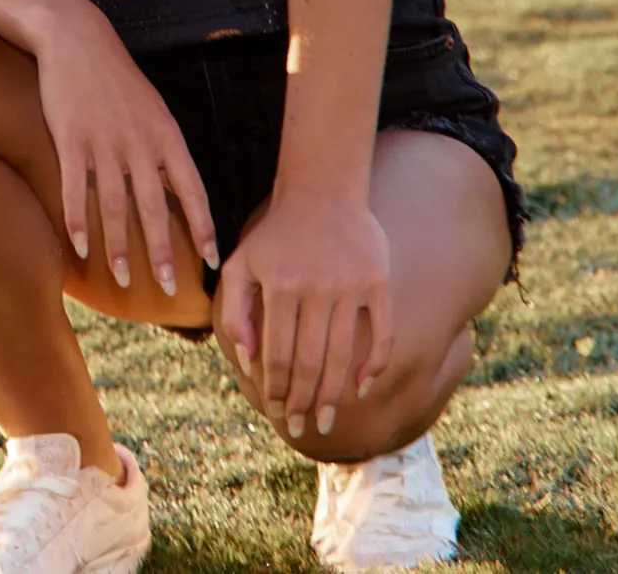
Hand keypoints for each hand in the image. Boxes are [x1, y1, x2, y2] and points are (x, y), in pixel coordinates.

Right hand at [30, 2, 218, 297]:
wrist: (76, 37)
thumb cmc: (115, 77)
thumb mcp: (151, 108)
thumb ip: (163, 150)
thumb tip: (177, 193)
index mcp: (165, 133)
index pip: (192, 188)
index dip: (202, 225)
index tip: (212, 259)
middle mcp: (139, 141)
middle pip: (154, 206)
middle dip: (163, 251)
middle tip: (171, 288)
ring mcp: (104, 141)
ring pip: (114, 205)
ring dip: (120, 246)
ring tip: (125, 279)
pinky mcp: (71, 138)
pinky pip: (74, 189)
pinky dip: (77, 221)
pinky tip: (79, 248)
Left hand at [217, 193, 392, 438]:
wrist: (322, 189)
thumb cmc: (277, 234)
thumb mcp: (241, 263)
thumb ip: (235, 311)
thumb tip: (249, 361)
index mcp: (280, 286)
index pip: (277, 355)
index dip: (276, 390)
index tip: (275, 411)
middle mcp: (316, 288)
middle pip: (309, 362)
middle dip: (302, 402)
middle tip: (301, 427)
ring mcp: (350, 286)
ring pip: (342, 355)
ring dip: (333, 395)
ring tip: (326, 420)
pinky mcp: (378, 282)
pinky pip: (382, 332)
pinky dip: (374, 364)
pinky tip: (362, 387)